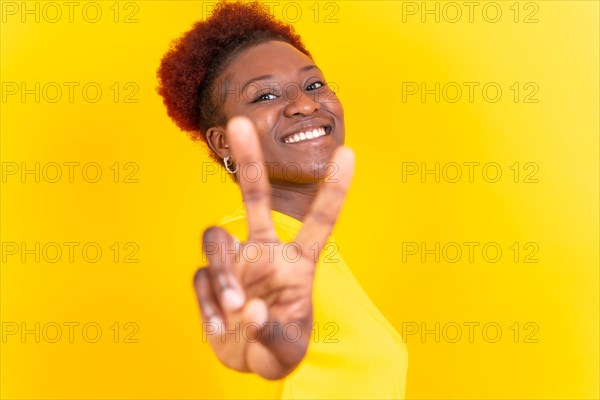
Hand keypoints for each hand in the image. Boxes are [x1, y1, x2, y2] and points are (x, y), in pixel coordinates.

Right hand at [193, 116, 353, 379]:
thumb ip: (273, 332)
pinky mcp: (210, 279)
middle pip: (254, 198)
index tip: (348, 153)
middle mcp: (264, 252)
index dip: (334, 189)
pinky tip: (222, 328)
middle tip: (240, 123)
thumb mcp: (286, 349)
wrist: (246, 359)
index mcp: (297, 262)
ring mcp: (236, 263)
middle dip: (249, 162)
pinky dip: (210, 305)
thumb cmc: (278, 347)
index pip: (319, 221)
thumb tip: (251, 308)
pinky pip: (202, 280)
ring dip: (224, 276)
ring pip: (217, 243)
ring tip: (235, 310)